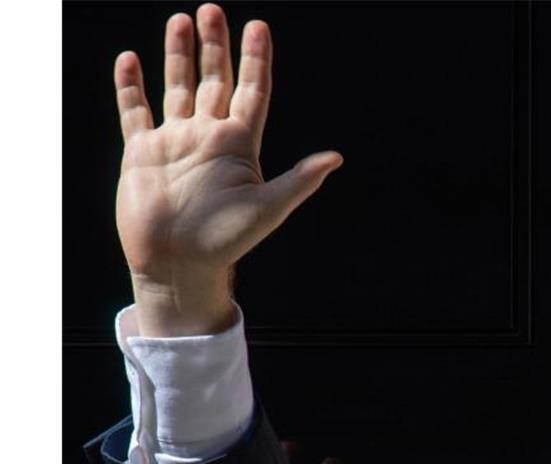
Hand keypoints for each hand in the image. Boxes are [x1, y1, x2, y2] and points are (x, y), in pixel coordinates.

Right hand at [113, 3, 342, 335]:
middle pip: (214, 81)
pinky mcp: (143, 154)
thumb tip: (336, 158)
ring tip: (180, 21)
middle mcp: (208, 138)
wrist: (178, 266)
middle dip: (215, 46)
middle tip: (212, 9)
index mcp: (239, 146)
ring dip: (178, 56)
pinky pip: (135, 112)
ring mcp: (175, 143)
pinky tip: (130, 60)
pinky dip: (130, 87)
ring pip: (177, 89)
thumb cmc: (226, 242)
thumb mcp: (267, 209)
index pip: (251, 92)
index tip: (258, 26)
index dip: (255, 60)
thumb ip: (298, 180)